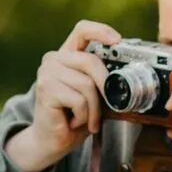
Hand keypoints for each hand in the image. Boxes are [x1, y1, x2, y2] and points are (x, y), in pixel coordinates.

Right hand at [8, 19, 120, 171]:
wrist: (51, 141)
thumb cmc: (73, 117)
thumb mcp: (92, 94)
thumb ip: (102, 79)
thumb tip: (126, 74)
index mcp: (66, 56)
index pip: (82, 30)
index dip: (101, 31)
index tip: (117, 40)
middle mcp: (53, 59)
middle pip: (90, 61)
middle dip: (105, 86)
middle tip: (107, 106)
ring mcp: (47, 73)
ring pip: (87, 84)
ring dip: (94, 109)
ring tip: (87, 119)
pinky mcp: (45, 89)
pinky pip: (79, 100)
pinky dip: (84, 116)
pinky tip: (74, 121)